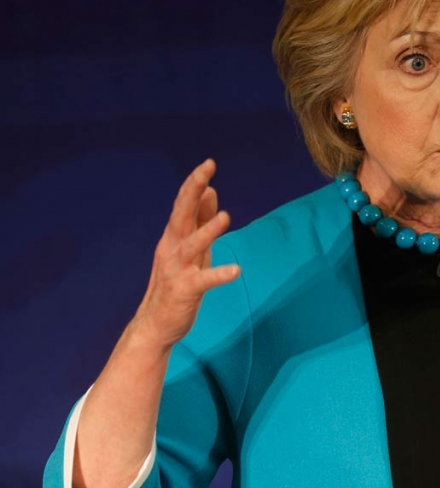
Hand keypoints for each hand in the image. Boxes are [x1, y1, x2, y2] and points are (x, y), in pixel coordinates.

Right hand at [131, 159, 239, 348]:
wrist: (156, 323)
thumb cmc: (177, 281)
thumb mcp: (191, 247)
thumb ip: (200, 221)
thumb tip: (210, 191)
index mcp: (175, 236)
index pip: (183, 204)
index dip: (195, 184)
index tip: (209, 164)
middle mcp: (173, 248)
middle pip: (182, 215)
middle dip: (193, 191)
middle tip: (207, 171)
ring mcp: (177, 269)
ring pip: (193, 245)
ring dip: (208, 230)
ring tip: (225, 216)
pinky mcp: (185, 290)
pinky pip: (203, 281)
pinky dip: (219, 275)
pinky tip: (235, 271)